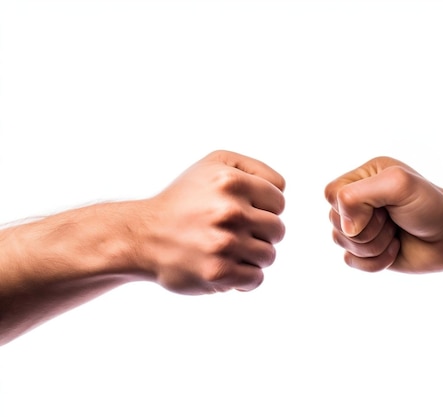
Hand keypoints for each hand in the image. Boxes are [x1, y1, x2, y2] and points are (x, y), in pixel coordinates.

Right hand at [137, 150, 285, 294]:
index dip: (263, 208)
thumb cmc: (185, 200)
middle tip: (234, 233)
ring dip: (252, 256)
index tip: (242, 211)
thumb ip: (255, 169)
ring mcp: (224, 243)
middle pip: (278, 229)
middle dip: (260, 233)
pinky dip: (245, 278)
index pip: (279, 200)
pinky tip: (227, 267)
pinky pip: (255, 279)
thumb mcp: (215, 164)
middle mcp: (229, 211)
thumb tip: (283, 190)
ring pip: (268, 255)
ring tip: (228, 250)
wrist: (143, 235)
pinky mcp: (218, 272)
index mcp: (231, 182)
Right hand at [324, 156, 442, 273]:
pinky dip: (376, 261)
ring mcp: (361, 226)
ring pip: (341, 243)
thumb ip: (359, 195)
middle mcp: (359, 200)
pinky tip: (395, 249)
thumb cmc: (431, 206)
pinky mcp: (365, 251)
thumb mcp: (398, 185)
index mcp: (363, 177)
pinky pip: (351, 262)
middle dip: (368, 228)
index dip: (350, 207)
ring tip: (396, 234)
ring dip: (374, 245)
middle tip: (393, 220)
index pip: (332, 194)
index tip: (380, 207)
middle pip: (334, 221)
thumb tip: (345, 228)